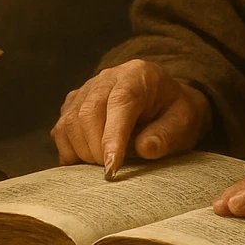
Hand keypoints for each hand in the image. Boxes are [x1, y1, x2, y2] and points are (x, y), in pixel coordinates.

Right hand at [51, 59, 210, 168]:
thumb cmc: (173, 113)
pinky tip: (88, 159)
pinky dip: (70, 151)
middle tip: (112, 170)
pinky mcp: (73, 103)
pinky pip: (60, 129)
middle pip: (89, 112)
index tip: (112, 167)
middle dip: (97, 149)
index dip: (113, 136)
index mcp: (139, 75)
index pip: (120, 102)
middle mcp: (109, 77)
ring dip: (83, 152)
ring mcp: (87, 88)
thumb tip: (145, 148)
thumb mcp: (183, 122)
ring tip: (104, 163)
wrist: (163, 102)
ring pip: (70, 122)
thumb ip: (166, 135)